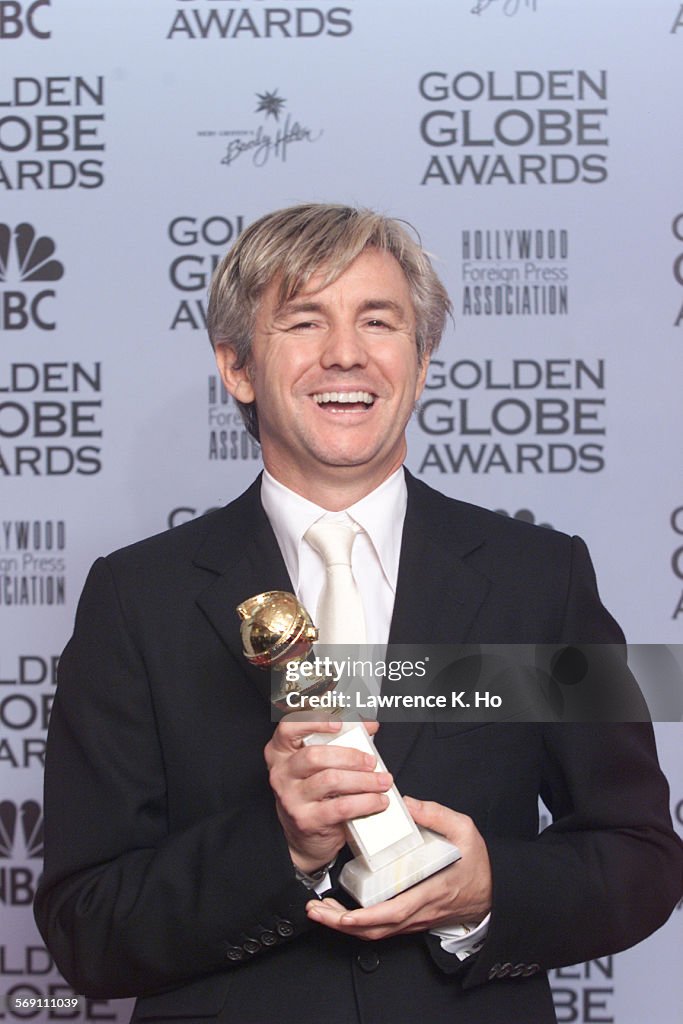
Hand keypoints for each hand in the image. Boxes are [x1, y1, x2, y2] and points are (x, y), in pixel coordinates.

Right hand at [264, 717, 390, 873]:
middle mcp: (282, 773)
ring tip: (382, 782)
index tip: (339, 724)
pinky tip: (377, 801)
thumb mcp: (320, 764)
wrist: (306, 836)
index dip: (314, 722)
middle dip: (350, 757)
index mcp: (281, 751)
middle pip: (315, 756)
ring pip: (331, 780)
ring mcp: (291, 798)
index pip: (289, 727)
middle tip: (372, 761)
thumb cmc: (316, 792)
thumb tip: (370, 725)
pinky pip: (340, 807)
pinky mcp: (306, 820)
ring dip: (364, 780)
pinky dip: (365, 802)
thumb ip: (342, 741)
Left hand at [305, 796, 491, 938]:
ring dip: (345, 926)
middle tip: (315, 910)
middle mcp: (419, 911)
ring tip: (320, 911)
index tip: (344, 915)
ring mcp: (415, 919)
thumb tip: (405, 803)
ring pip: (376, 933)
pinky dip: (358, 924)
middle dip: (341, 924)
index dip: (367, 918)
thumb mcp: (464, 830)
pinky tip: (341, 912)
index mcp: (431, 891)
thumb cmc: (479, 863)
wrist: (494, 892)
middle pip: (376, 930)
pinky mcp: (411, 919)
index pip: (395, 911)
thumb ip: (435, 814)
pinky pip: (382, 928)